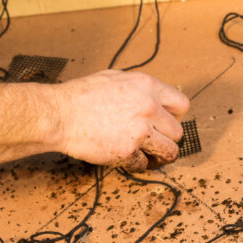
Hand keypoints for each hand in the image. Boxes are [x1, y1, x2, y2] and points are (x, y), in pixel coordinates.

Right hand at [53, 70, 189, 170]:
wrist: (60, 114)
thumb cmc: (81, 95)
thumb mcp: (115, 78)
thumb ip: (139, 88)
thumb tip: (154, 97)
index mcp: (147, 86)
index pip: (182, 104)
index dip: (175, 115)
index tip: (168, 122)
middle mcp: (149, 108)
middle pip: (178, 132)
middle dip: (167, 138)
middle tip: (155, 141)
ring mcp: (140, 131)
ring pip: (169, 151)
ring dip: (160, 155)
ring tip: (150, 155)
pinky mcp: (127, 151)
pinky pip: (144, 164)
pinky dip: (136, 163)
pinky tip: (126, 156)